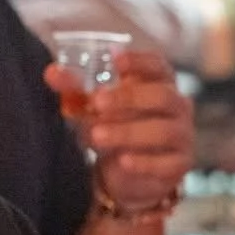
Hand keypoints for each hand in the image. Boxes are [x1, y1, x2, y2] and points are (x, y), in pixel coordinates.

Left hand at [46, 51, 190, 214]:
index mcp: (160, 83)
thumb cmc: (115, 127)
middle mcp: (177, 106)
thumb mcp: (94, 107)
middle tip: (96, 103)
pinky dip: (144, 162)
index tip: (116, 60)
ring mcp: (183, 136)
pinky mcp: (180, 165)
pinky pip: (167, 163)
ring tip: (97, 135)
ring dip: (128, 131)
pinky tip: (123, 161)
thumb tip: (51, 72)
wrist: (127, 175)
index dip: (141, 61)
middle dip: (128, 98)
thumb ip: (75, 88)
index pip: (159, 66)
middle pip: (161, 96)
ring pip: (163, 130)